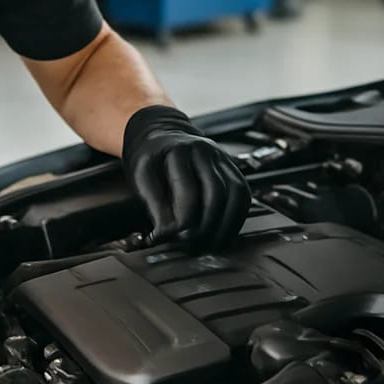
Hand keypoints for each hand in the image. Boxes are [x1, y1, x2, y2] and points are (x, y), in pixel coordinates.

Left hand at [121, 105, 250, 251]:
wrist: (162, 136)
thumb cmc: (150, 160)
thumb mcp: (141, 177)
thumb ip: (153, 204)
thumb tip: (166, 236)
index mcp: (178, 151)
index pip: (186, 192)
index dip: (179, 222)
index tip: (168, 239)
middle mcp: (204, 151)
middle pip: (215, 194)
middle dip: (205, 227)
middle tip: (191, 248)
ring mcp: (222, 158)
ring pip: (235, 195)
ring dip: (224, 227)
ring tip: (208, 247)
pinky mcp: (233, 169)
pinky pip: (242, 196)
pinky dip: (235, 219)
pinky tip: (222, 235)